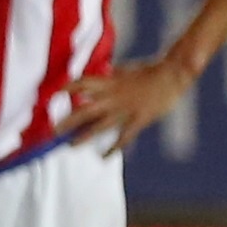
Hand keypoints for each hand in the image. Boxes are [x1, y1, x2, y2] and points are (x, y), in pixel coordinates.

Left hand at [62, 59, 192, 154]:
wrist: (172, 73)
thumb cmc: (150, 70)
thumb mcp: (126, 70)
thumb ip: (112, 75)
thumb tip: (103, 71)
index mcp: (110, 82)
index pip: (83, 83)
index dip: (69, 87)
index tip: (57, 93)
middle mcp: (113, 97)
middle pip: (84, 110)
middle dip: (68, 121)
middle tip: (53, 131)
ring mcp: (125, 109)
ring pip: (99, 126)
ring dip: (84, 136)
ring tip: (70, 145)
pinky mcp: (138, 119)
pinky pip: (123, 137)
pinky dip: (113, 148)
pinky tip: (104, 157)